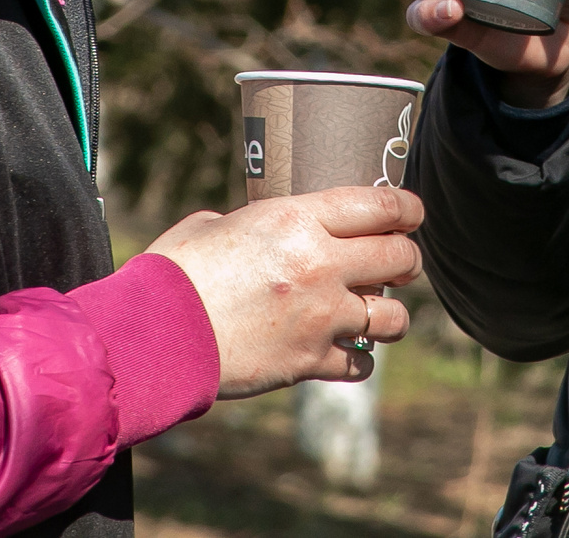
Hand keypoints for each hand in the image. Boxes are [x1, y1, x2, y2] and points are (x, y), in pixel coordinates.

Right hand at [146, 186, 424, 398]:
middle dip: (407, 259)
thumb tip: (257, 230)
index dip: (407, 207)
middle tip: (400, 262)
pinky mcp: (310, 362)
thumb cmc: (173, 273)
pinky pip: (360, 363)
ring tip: (378, 312)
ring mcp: (321, 317)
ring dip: (391, 314)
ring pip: (393, 317)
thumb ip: (251, 224)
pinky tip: (346, 351)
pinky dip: (358, 358)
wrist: (154, 336)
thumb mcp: (212, 225)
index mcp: (297, 219)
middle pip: (399, 258)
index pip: (379, 205)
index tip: (413, 212)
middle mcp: (320, 265)